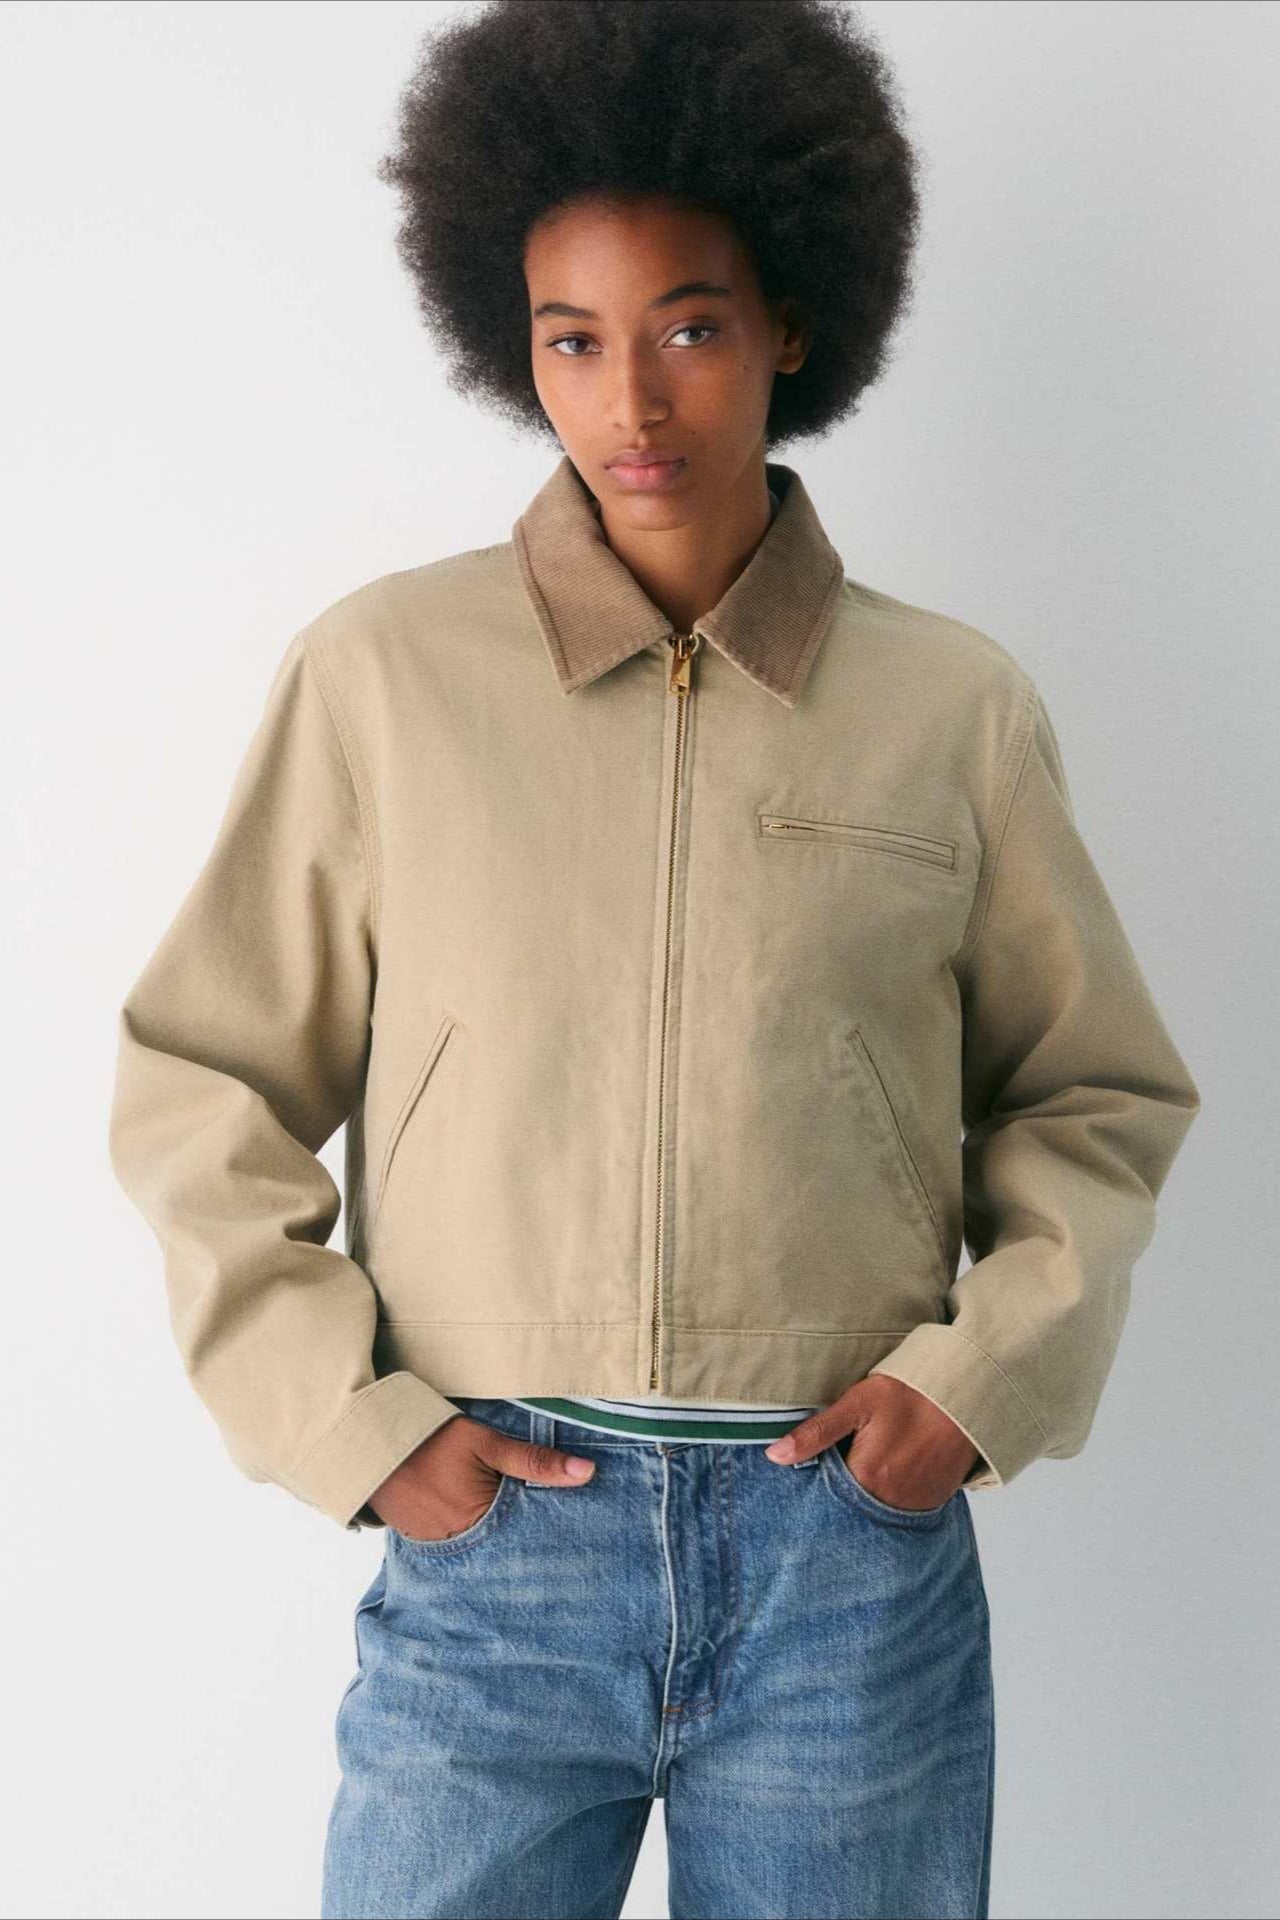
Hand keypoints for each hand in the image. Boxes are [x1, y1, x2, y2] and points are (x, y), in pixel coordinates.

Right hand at [368, 1414, 596, 1540]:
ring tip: (523, 1530)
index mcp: (477, 1523)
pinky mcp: (418, 1535)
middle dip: (523, 1538)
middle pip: (501, 1544)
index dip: (546, 1530)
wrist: (365, 1439)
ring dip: (495, 1534)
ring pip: (478, 1543)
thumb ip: (535, 1461)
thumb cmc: (429, 1438)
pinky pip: (453, 1539)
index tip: (574, 1533)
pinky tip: (483, 1521)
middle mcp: (455, 1543)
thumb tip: (588, 1473)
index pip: (524, 1536)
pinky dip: (469, 1530)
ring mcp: (434, 1542)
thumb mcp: (485, 1442)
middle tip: (554, 1539)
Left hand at [764, 1376, 979, 1508]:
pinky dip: (894, 1494)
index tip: (819, 1464)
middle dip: (844, 1488)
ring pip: (877, 1508)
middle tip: (851, 1456)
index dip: (820, 1477)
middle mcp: (889, 1500)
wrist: (968, 1393)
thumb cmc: (912, 1392)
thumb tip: (774, 1455)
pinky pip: (904, 1508)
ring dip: (869, 1493)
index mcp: (865, 1476)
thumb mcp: (859, 1403)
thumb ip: (817, 1432)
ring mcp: (914, 1504)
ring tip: (875, 1461)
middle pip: (852, 1503)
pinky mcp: (934, 1501)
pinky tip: (895, 1469)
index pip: (826, 1492)